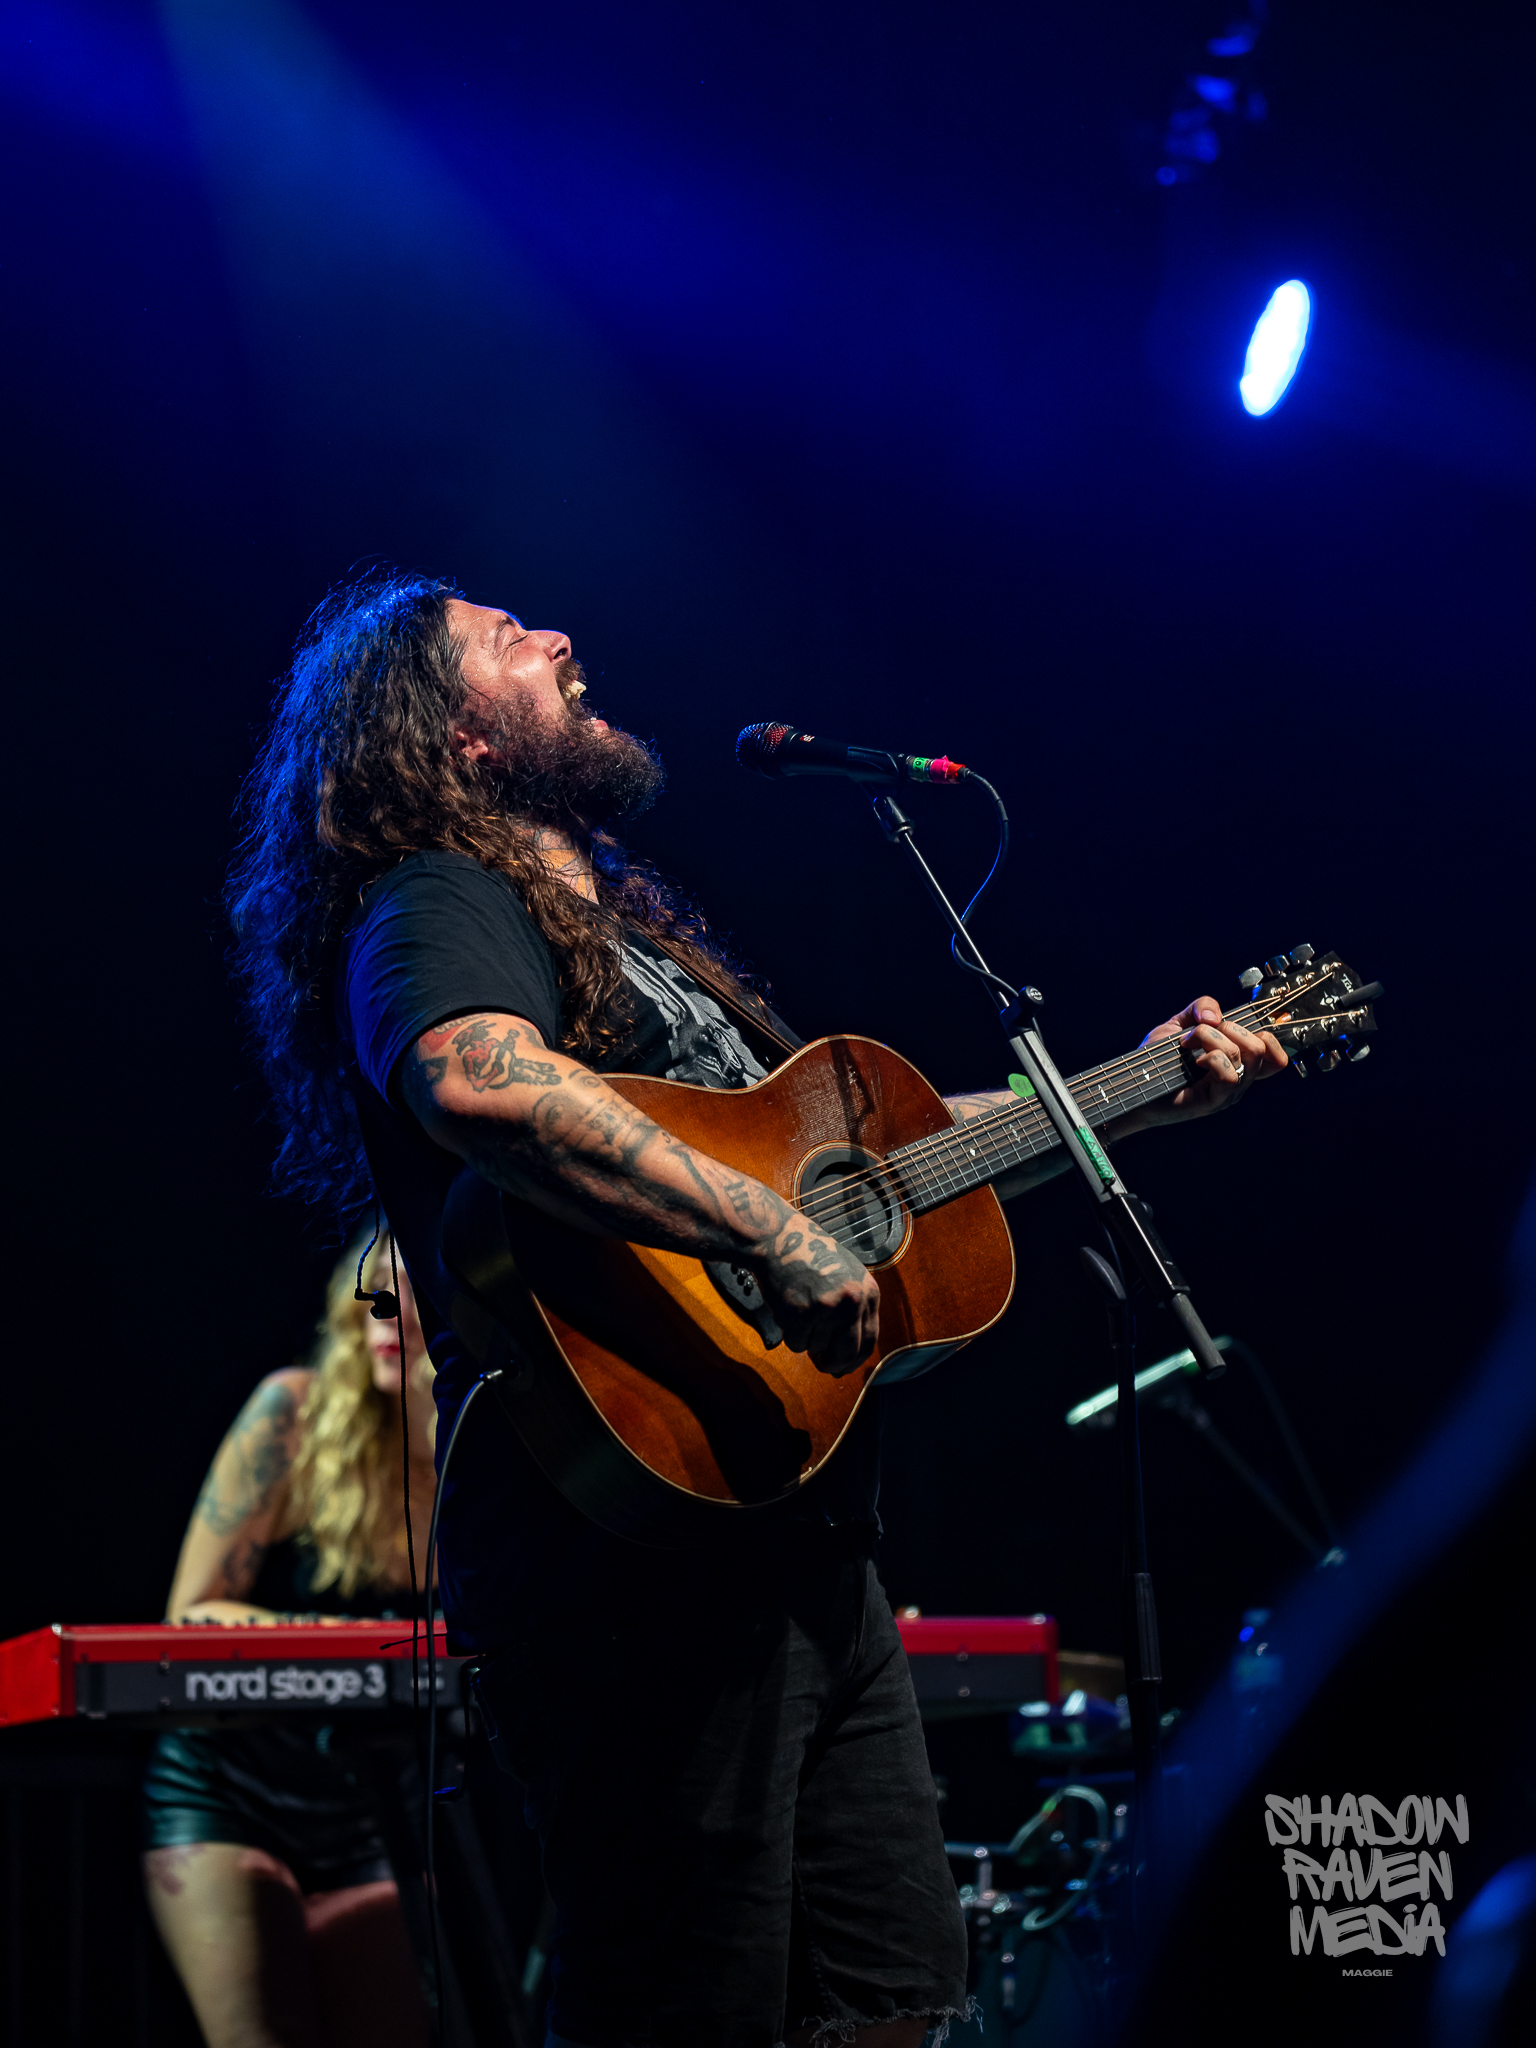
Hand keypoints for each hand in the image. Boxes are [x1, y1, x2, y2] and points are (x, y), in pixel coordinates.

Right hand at [751, 1211, 880, 1376]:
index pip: (869, 1341)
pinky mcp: (800, 1313)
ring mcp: (826, 1308)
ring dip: (806, 1340)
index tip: (843, 1367)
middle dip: (832, 1363)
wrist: (780, 1238)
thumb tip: (846, 1362)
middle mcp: (851, 1302)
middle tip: (822, 1363)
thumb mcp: (846, 1278)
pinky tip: (789, 1311)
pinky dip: (790, 1335)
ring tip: (800, 1311)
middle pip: (845, 1353)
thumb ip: (852, 1314)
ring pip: (817, 1349)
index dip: (854, 1360)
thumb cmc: (811, 1256)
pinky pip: (796, 1344)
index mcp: (867, 1292)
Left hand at [1130, 995, 1288, 1127]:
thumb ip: (1201, 1007)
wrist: (1132, 1081)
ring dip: (1212, 1038)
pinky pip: (1230, 1076)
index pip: (1276, 1054)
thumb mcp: (1180, 1022)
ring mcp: (1228, 1092)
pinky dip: (1212, 1058)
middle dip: (1228, 1027)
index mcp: (1236, 1062)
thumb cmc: (1156, 1057)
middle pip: (1261, 1046)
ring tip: (1188, 1044)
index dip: (1270, 1034)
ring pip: (1245, 1055)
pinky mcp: (1213, 1101)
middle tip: (1198, 1032)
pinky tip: (1195, 1061)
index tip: (1236, 1022)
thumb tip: (1216, 1015)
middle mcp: (1238, 1078)